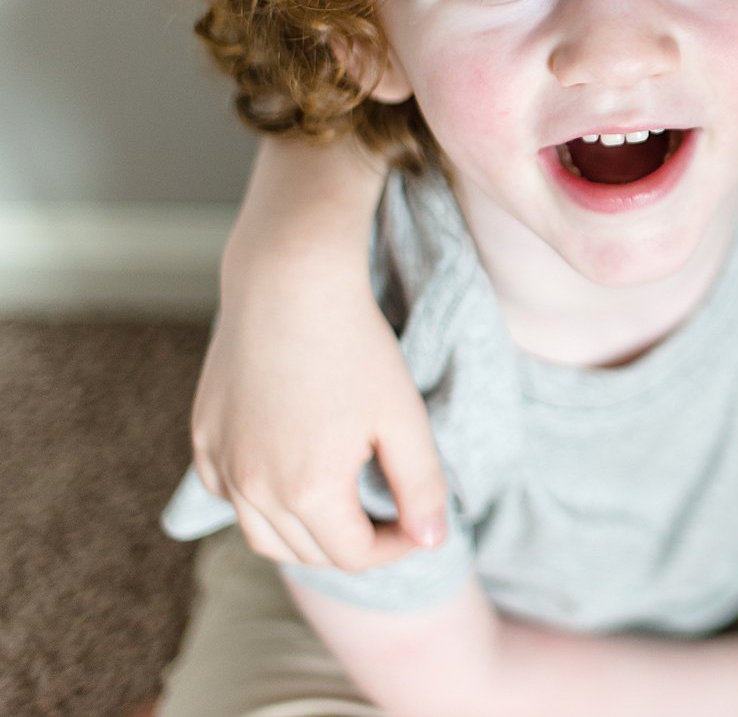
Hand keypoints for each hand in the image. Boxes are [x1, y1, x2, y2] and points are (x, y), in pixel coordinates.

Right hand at [193, 248, 446, 570]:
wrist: (290, 282)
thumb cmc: (356, 345)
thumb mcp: (404, 417)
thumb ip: (421, 486)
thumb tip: (433, 542)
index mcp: (308, 491)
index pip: (354, 556)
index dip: (396, 546)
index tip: (419, 522)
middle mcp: (253, 488)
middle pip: (307, 553)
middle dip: (355, 545)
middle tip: (391, 514)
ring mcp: (221, 464)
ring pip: (262, 535)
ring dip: (306, 535)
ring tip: (346, 508)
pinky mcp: (203, 438)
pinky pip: (231, 496)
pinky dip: (263, 503)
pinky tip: (293, 475)